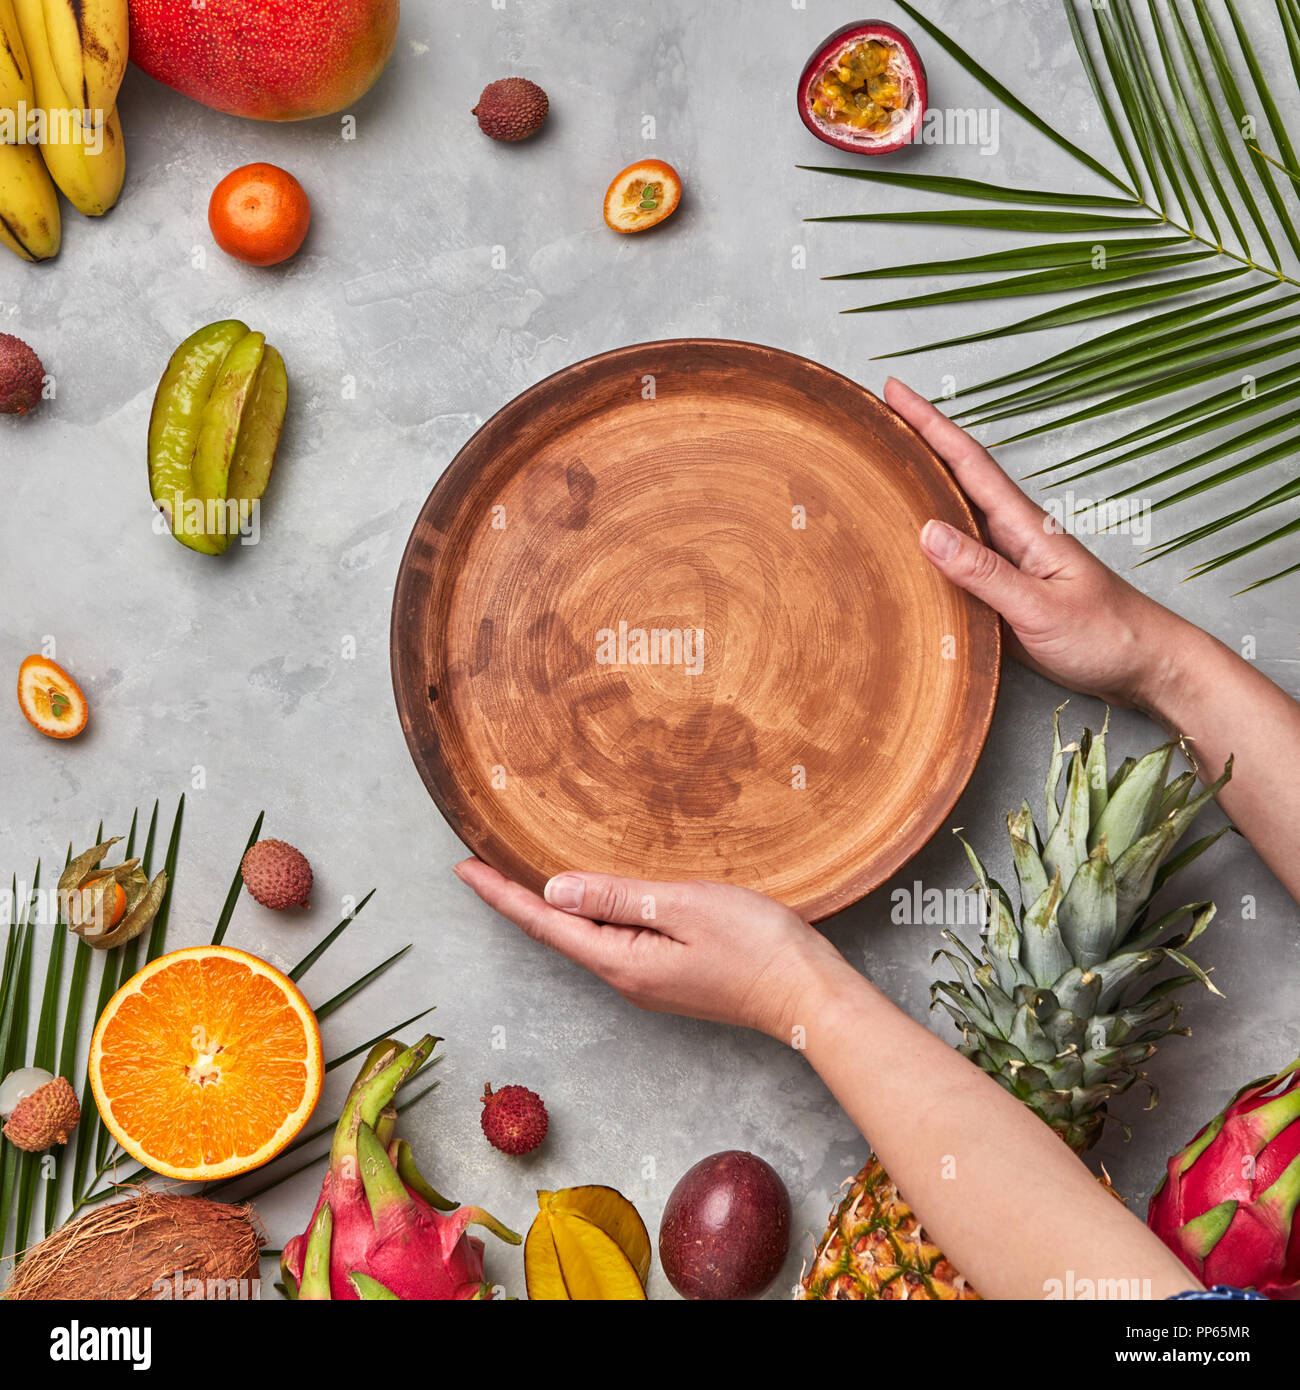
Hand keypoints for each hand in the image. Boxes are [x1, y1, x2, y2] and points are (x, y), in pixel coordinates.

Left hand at [452, 860, 852, 1039]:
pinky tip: (589, 898)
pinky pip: (612, 939)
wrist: (808, 995)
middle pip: (557, 933)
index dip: (501, 894)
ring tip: (518, 875)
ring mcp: (647, 980)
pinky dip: (588, 914)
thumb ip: (619, 898)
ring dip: (549, 907)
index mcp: (622, 961)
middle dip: (514, 899)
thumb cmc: (756, 947)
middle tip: (478, 863)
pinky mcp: (669, 974)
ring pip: (584, 937)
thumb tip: (553, 889)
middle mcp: (625, 976)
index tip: (462, 867)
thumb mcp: (683, 909)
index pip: (545, 922)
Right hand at [884, 378, 1195, 711]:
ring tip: (881, 463)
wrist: (1143, 664)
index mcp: (1024, 527)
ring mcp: (1007, 561)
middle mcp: (1011, 535)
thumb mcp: (1040, 608)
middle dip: (916, 440)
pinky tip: (909, 539)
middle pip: (955, 476)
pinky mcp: (1001, 591)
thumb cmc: (1105, 634)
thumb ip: (984, 573)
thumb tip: (928, 531)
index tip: (895, 391)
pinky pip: (956, 555)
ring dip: (919, 485)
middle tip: (876, 412)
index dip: (929, 425)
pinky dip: (928, 537)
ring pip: (953, 513)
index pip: (967, 464)